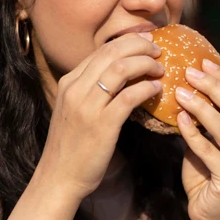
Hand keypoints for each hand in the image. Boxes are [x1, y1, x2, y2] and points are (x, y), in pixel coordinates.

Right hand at [37, 33, 163, 199]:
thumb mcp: (74, 109)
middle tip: (158, 50)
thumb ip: (91, 90)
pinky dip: (147, 88)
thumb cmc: (71, 146)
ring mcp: (87, 106)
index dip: (129, 41)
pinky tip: (157, 90)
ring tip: (160, 68)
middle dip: (140, 45)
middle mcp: (76, 89)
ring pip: (121, 68)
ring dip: (146, 63)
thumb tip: (120, 75)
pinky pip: (129, 96)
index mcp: (69, 82)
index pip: (102, 50)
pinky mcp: (102, 125)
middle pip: (112, 52)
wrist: (59, 178)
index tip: (147, 42)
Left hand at [175, 59, 219, 219]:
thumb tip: (186, 86)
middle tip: (190, 71)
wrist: (207, 215)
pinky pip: (208, 149)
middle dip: (212, 87)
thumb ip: (204, 121)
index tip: (204, 62)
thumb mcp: (205, 143)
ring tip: (180, 91)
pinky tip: (179, 118)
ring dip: (200, 106)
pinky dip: (192, 132)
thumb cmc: (204, 176)